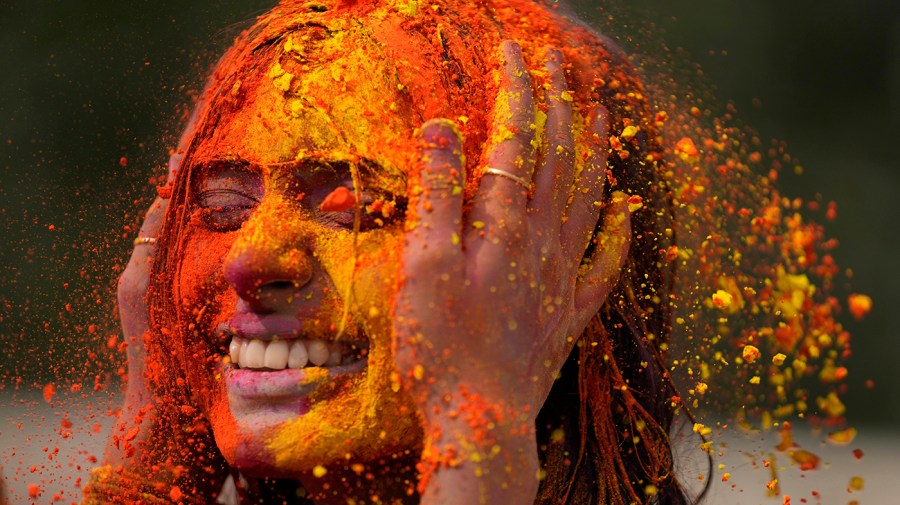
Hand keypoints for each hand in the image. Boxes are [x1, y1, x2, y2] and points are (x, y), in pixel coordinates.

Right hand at [395, 41, 630, 501]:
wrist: (478, 420)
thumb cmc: (440, 346)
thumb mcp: (422, 266)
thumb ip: (437, 195)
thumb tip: (444, 127)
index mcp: (501, 226)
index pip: (516, 141)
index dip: (516, 91)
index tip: (515, 50)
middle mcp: (540, 243)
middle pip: (559, 159)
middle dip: (560, 104)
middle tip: (560, 62)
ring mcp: (560, 278)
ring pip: (588, 199)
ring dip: (595, 152)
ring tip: (600, 112)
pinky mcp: (568, 313)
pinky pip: (605, 264)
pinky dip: (618, 232)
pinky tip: (626, 208)